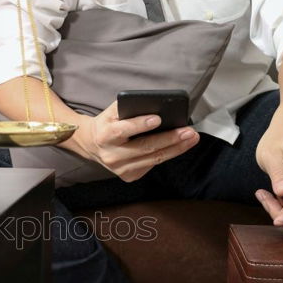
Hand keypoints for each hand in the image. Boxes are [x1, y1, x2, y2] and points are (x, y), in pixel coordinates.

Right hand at [67, 101, 199, 181]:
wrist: (91, 144)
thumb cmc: (107, 123)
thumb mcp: (112, 111)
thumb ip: (129, 108)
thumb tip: (156, 106)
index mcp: (105, 136)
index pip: (122, 130)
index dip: (140, 125)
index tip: (157, 119)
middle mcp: (111, 155)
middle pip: (144, 148)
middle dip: (169, 139)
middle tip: (188, 131)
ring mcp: (120, 169)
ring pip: (153, 159)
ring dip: (175, 149)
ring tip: (191, 138)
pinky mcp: (128, 176)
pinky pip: (152, 165)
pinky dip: (167, 155)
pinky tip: (179, 147)